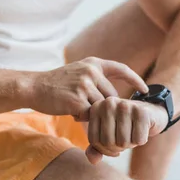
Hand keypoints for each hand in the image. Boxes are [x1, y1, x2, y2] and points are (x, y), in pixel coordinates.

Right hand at [28, 57, 147, 120]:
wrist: (33, 87)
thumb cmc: (55, 84)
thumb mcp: (77, 72)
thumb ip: (95, 80)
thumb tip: (116, 98)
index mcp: (93, 63)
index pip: (121, 69)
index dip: (135, 79)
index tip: (145, 89)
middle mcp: (91, 71)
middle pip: (111, 96)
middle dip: (101, 106)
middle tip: (82, 106)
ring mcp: (85, 85)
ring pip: (100, 108)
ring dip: (89, 112)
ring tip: (72, 105)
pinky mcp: (78, 99)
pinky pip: (89, 115)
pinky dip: (81, 117)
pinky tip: (69, 110)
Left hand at [85, 97, 168, 163]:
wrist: (151, 113)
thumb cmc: (125, 126)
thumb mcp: (107, 135)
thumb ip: (95, 149)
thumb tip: (93, 160)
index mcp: (96, 108)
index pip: (94, 140)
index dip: (104, 150)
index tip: (113, 146)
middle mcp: (109, 103)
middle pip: (108, 142)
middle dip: (118, 147)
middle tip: (125, 140)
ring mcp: (126, 106)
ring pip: (123, 142)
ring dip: (130, 144)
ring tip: (133, 134)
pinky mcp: (142, 112)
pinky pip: (138, 140)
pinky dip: (141, 140)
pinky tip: (142, 130)